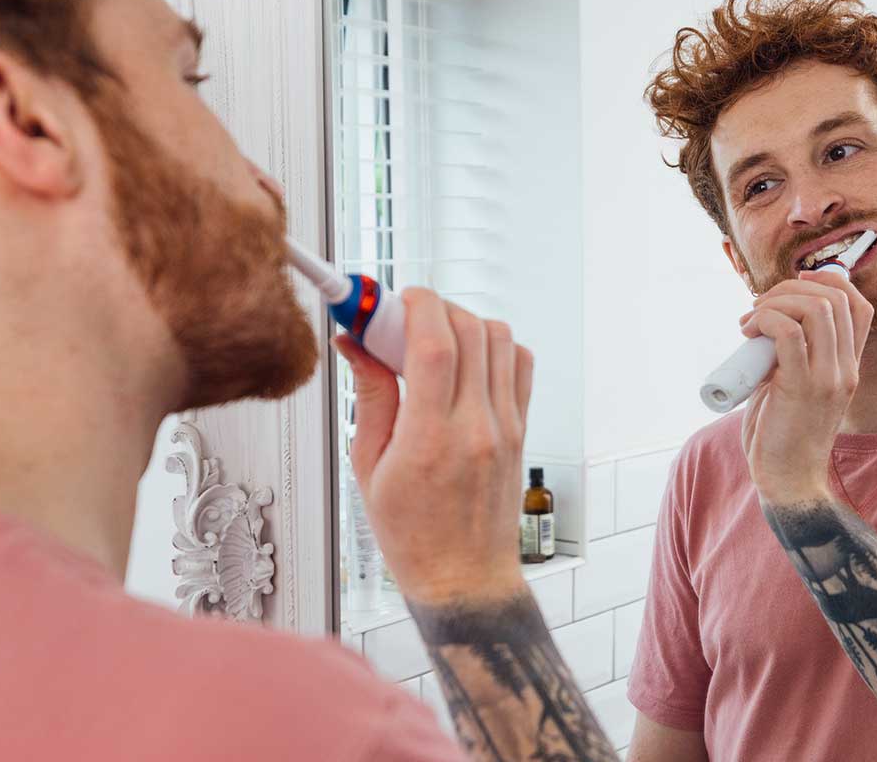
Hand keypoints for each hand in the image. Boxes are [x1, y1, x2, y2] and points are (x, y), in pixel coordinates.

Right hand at [336, 288, 534, 604]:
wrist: (463, 578)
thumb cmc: (413, 535)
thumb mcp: (370, 467)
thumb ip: (370, 397)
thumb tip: (356, 345)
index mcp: (431, 438)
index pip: (434, 343)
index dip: (414, 306)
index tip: (391, 300)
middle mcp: (476, 426)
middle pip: (468, 329)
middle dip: (432, 309)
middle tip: (401, 323)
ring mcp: (505, 426)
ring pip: (499, 338)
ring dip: (464, 324)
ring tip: (432, 342)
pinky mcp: (520, 429)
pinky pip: (519, 363)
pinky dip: (494, 347)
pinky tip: (466, 363)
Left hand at [737, 267, 872, 504]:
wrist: (788, 482)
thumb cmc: (783, 435)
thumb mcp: (795, 386)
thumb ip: (791, 356)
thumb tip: (764, 323)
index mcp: (849, 367)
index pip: (858, 306)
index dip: (830, 280)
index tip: (795, 283)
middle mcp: (845, 369)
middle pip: (834, 298)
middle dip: (790, 288)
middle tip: (759, 307)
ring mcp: (828, 378)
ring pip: (814, 309)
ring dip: (776, 302)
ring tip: (751, 321)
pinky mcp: (802, 388)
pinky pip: (788, 332)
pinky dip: (766, 320)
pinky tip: (749, 332)